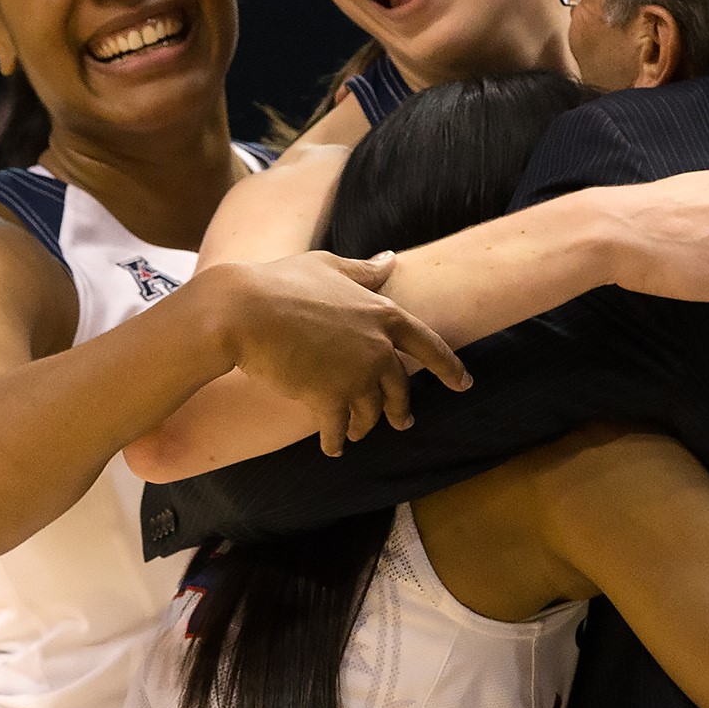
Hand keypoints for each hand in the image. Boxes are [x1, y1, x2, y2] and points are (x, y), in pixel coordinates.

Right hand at [208, 252, 471, 455]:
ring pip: (370, 413)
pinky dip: (336, 441)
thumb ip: (364, 271)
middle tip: (402, 422)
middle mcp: (378, 349)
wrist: (244, 312)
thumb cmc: (281, 282)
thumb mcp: (329, 266)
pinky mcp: (329, 400)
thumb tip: (390, 260)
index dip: (449, 366)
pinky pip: (339, 430)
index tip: (464, 383)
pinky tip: (332, 447)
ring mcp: (356, 377)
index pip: (428, 345)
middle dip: (400, 409)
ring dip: (364, 426)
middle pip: (399, 389)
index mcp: (383, 314)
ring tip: (357, 433)